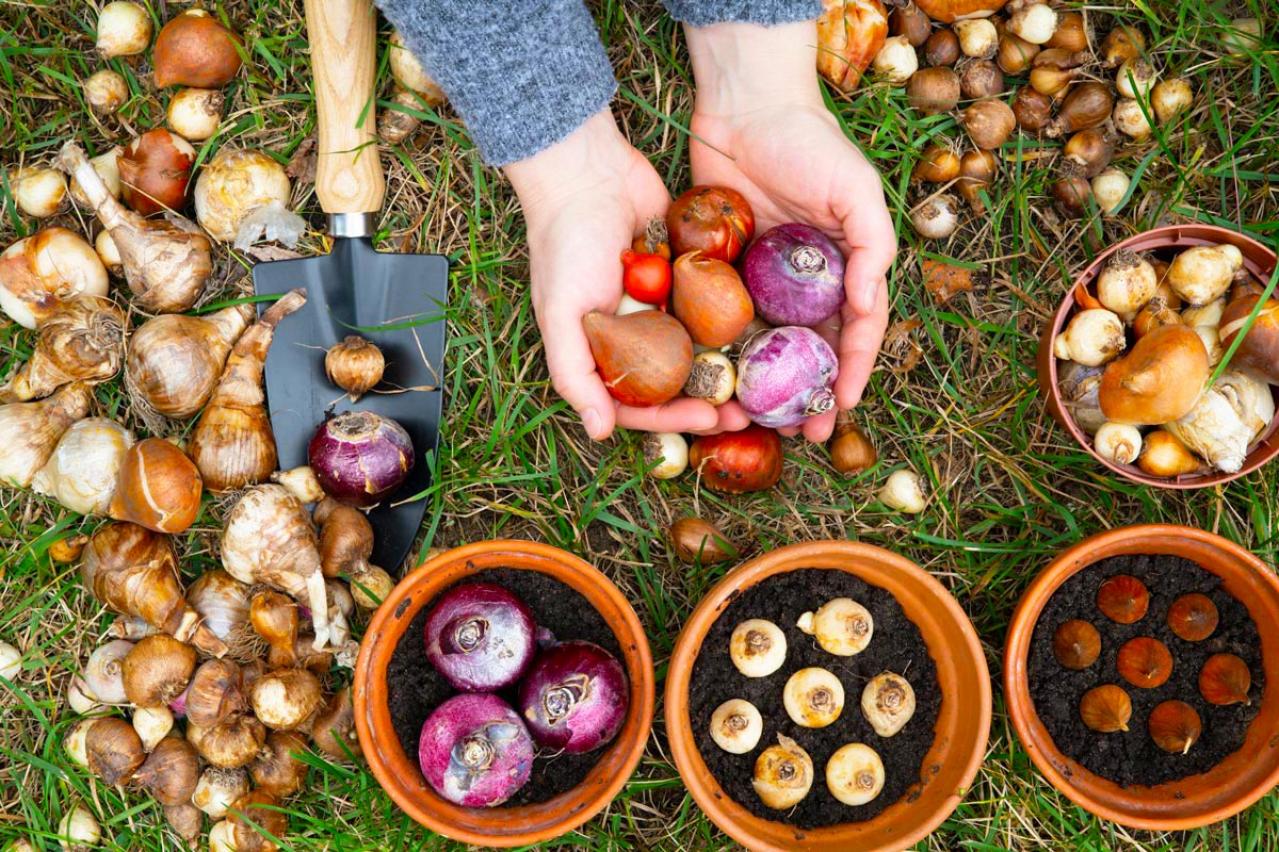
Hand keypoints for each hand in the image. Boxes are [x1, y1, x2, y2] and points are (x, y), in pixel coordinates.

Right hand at [506, 110, 745, 439]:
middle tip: (747, 413)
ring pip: (702, 348)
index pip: (641, 402)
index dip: (674, 417)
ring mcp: (664, 304)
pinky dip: (736, 320)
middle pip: (678, 382)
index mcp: (603, 351)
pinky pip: (715, 304)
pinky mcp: (688, 273)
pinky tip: (767, 333)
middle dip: (712, 400)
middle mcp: (635, 335)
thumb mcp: (561, 314)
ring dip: (731, 367)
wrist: (588, 171)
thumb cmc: (564, 243)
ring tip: (764, 381)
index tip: (709, 419)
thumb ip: (575, 375)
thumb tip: (599, 433)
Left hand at [685, 21, 896, 441]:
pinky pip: (724, 320)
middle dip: (809, 394)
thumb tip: (870, 304)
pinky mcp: (721, 271)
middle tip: (802, 434)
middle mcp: (805, 280)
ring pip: (768, 345)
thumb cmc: (809, 142)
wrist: (743, 105)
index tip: (840, 407)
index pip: (856, 331)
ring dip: (766, 385)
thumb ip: (872, 246)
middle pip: (811, 350)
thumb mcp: (855, 189)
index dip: (851, 372)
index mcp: (845, 266)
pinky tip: (718, 382)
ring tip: (759, 421)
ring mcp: (763, 279)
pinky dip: (724, 352)